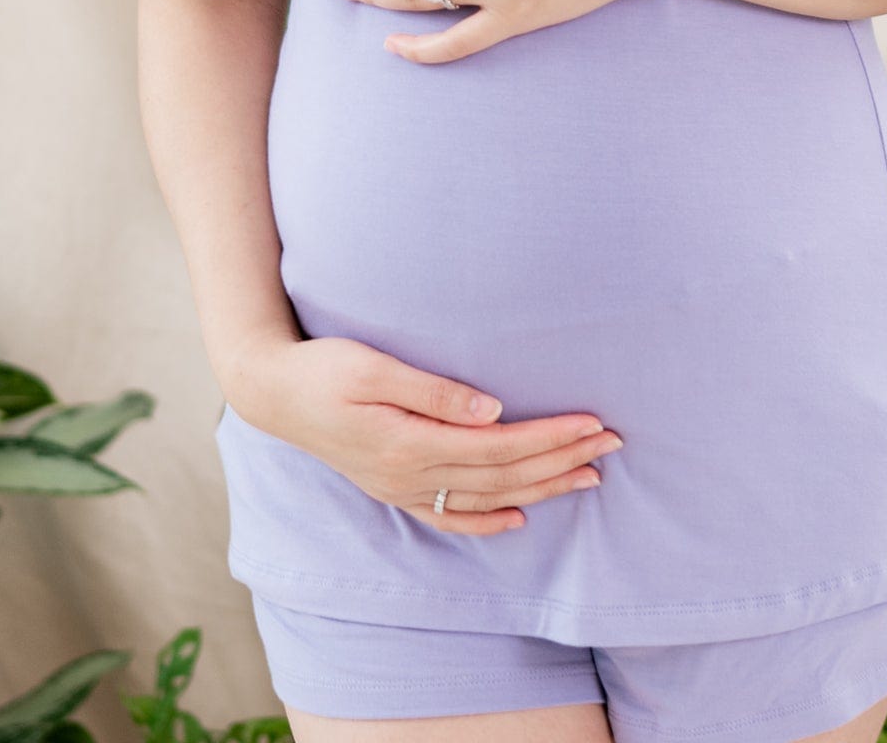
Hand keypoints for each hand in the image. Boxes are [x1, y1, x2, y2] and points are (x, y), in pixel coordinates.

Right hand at [231, 335, 623, 535]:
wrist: (273, 394)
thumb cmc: (324, 368)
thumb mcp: (373, 366)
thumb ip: (433, 391)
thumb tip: (492, 411)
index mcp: (411, 445)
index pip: (500, 447)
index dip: (550, 438)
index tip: (593, 423)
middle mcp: (411, 476)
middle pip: (504, 475)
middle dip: (562, 460)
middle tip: (613, 445)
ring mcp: (402, 488)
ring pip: (488, 498)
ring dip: (542, 488)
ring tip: (590, 477)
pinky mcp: (395, 487)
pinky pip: (451, 515)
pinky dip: (489, 521)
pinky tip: (520, 519)